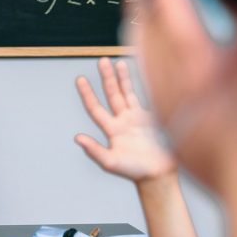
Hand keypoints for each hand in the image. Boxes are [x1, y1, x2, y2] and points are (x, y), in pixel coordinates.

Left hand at [74, 57, 176, 182]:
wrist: (159, 175)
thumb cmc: (135, 172)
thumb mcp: (111, 162)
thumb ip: (94, 150)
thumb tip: (76, 137)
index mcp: (112, 130)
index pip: (95, 108)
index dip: (87, 94)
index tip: (80, 79)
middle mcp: (123, 122)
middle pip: (112, 95)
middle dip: (106, 78)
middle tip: (101, 60)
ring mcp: (138, 119)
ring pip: (128, 93)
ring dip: (122, 78)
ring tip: (117, 62)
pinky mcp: (152, 118)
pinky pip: (146, 98)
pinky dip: (143, 86)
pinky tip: (141, 73)